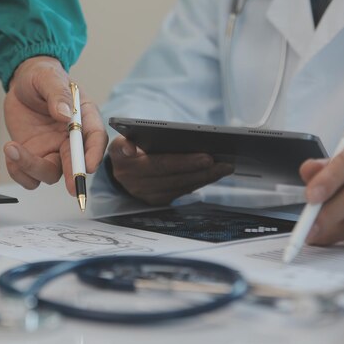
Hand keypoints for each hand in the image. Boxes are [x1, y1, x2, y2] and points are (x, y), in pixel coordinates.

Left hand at [3, 56, 107, 194]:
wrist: (22, 82)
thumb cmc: (42, 76)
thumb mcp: (49, 78)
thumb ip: (58, 95)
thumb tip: (64, 114)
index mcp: (83, 118)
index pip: (94, 139)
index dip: (94, 154)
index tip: (89, 166)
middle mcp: (70, 139)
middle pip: (76, 164)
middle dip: (74, 177)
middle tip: (72, 187)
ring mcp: (52, 150)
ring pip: (50, 174)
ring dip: (32, 168)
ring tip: (12, 148)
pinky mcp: (34, 156)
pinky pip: (29, 176)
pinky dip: (19, 171)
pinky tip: (10, 151)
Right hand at [108, 136, 233, 204]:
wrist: (120, 170)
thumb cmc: (126, 150)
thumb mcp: (120, 142)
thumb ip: (123, 143)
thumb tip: (129, 148)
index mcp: (124, 163)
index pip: (159, 163)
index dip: (184, 162)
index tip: (206, 158)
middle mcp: (134, 183)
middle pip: (174, 177)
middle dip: (200, 169)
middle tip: (222, 162)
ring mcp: (145, 195)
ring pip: (180, 186)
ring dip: (204, 177)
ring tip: (223, 167)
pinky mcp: (156, 201)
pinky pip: (181, 192)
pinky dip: (198, 182)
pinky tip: (212, 174)